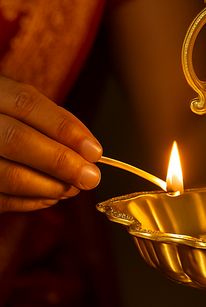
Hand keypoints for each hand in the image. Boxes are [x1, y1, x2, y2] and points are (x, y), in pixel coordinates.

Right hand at [0, 75, 101, 212]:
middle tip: (90, 178)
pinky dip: (33, 201)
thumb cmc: (11, 121)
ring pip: (9, 175)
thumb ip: (56, 123)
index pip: (28, 105)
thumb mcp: (29, 108)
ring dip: (50, 187)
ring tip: (73, 188)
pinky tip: (51, 196)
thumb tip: (90, 152)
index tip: (94, 151)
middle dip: (61, 162)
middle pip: (17, 140)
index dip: (64, 129)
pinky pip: (2, 199)